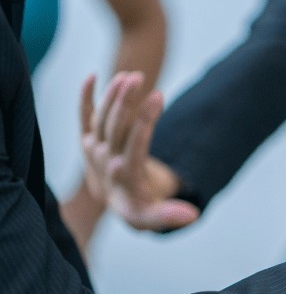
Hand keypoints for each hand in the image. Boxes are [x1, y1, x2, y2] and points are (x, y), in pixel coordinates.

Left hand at [80, 72, 197, 231]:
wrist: (119, 204)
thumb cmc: (141, 208)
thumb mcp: (154, 217)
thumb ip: (170, 216)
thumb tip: (193, 215)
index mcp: (125, 176)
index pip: (134, 144)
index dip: (145, 120)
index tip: (158, 97)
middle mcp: (105, 160)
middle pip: (114, 126)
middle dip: (125, 101)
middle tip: (139, 78)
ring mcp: (95, 149)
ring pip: (100, 118)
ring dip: (112, 95)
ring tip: (129, 76)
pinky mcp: (90, 140)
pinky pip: (84, 116)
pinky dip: (85, 97)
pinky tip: (92, 77)